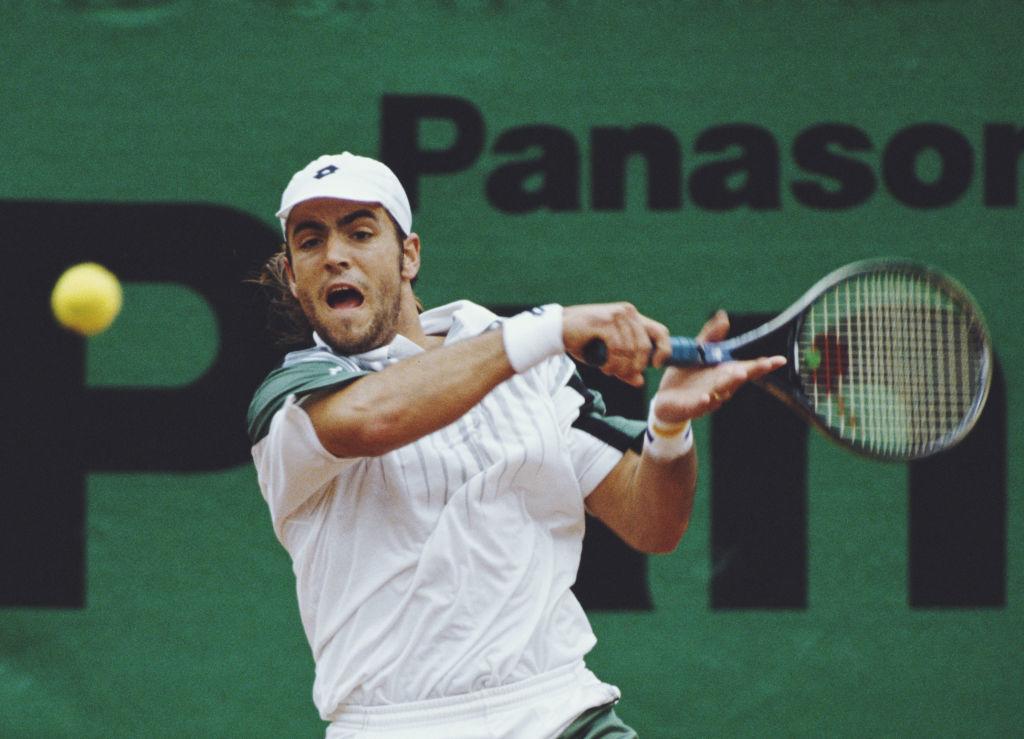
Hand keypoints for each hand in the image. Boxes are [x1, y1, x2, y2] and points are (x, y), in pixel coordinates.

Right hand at [563, 303, 670, 386]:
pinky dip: (612, 363)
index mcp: (633, 316)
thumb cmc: (583, 342)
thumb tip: (640, 382)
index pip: (660, 331)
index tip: (655, 365)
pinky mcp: (604, 322)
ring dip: (621, 367)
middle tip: (621, 375)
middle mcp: (628, 312)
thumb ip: (624, 367)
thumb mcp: (608, 356)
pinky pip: (617, 349)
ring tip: (609, 371)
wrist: (557, 331)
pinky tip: (604, 367)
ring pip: (631, 350)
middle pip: (645, 346)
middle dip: (635, 366)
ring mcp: (616, 315)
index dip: (664, 350)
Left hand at [650, 310, 785, 423]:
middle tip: (764, 364)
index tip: (779, 360)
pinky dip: (704, 402)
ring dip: (730, 383)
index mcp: (724, 373)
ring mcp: (709, 398)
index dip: (764, 365)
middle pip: (738, 379)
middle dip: (751, 371)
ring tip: (738, 374)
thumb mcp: (696, 352)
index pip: (748, 368)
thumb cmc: (686, 376)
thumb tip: (723, 316)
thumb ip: (710, 336)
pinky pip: (699, 405)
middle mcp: (721, 386)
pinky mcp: (691, 407)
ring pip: (722, 391)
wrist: (665, 400)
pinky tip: (707, 397)